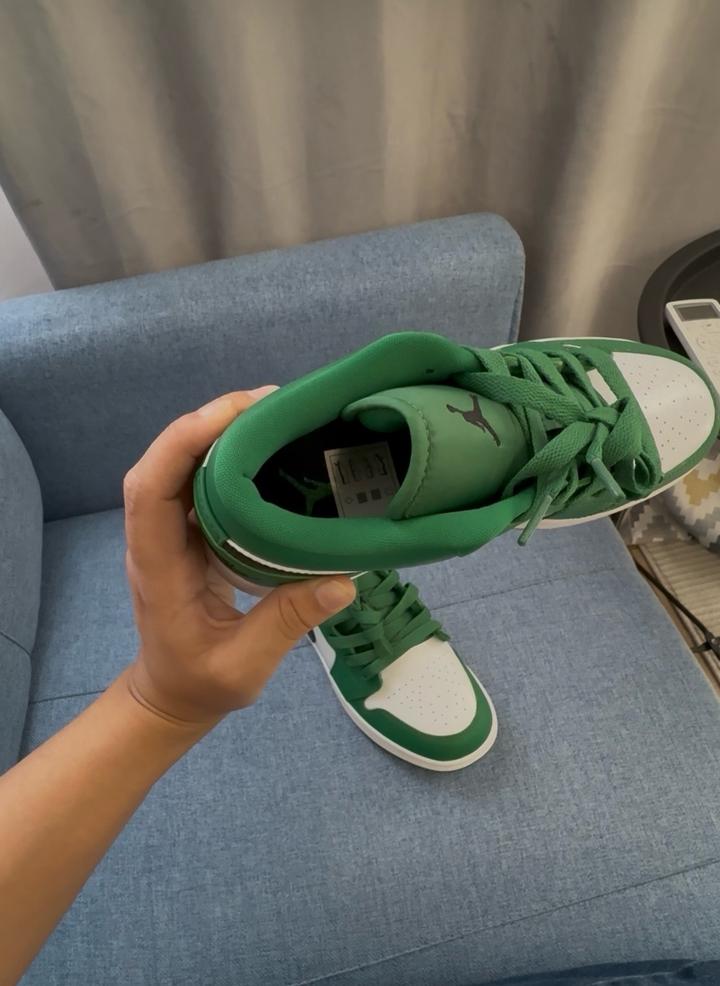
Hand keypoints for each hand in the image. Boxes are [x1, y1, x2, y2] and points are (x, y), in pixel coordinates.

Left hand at [122, 388, 355, 727]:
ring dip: (222, 431)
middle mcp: (156, 537)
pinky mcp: (191, 531)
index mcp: (157, 566)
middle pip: (166, 461)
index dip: (184, 442)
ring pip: (183, 464)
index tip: (237, 416)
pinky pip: (203, 481)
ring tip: (277, 413)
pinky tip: (271, 447)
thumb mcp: (244, 665)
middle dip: (211, 422)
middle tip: (273, 401)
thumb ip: (286, 623)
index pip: (150, 489)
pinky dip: (232, 455)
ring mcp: (172, 532)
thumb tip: (341, 580)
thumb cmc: (199, 683)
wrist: (172, 694)